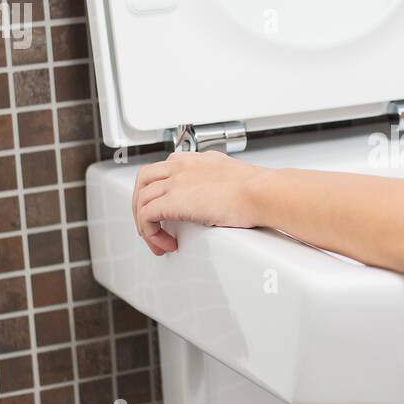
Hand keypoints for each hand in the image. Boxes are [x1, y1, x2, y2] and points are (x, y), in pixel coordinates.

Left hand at [131, 150, 268, 254]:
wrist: (262, 193)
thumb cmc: (258, 190)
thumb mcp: (234, 177)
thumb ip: (220, 182)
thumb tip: (220, 196)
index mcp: (196, 160)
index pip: (164, 168)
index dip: (158, 189)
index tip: (164, 206)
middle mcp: (182, 167)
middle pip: (144, 180)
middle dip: (142, 203)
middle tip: (151, 224)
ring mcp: (175, 182)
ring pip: (141, 199)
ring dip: (144, 223)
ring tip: (157, 240)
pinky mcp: (172, 201)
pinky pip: (146, 217)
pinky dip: (150, 233)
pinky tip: (165, 243)